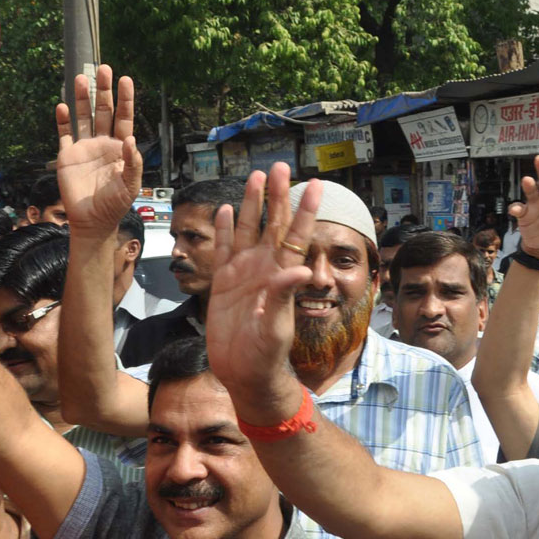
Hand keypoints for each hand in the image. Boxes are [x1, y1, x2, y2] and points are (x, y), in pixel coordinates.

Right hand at [55, 65, 142, 234]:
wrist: (92, 221)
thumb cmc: (115, 205)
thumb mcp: (130, 186)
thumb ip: (133, 163)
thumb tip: (131, 140)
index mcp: (120, 147)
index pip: (124, 118)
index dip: (125, 99)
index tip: (126, 79)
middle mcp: (102, 143)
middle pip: (103, 111)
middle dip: (103, 91)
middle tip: (103, 69)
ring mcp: (84, 148)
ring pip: (83, 117)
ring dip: (81, 99)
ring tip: (80, 79)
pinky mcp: (67, 156)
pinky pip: (64, 134)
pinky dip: (63, 120)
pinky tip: (62, 106)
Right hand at [202, 164, 319, 423]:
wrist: (244, 372)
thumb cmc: (266, 354)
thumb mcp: (277, 326)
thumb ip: (284, 296)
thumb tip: (300, 269)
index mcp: (281, 275)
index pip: (297, 235)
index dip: (306, 209)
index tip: (315, 184)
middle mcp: (264, 268)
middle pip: (273, 224)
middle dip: (277, 195)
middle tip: (279, 167)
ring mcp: (244, 273)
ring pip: (248, 230)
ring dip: (252, 204)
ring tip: (255, 178)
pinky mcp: (223, 283)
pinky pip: (223, 250)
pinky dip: (223, 230)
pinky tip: (223, 210)